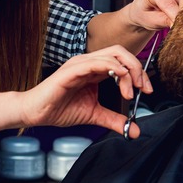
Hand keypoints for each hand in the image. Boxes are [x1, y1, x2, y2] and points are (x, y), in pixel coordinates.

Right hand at [19, 46, 152, 138]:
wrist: (36, 113)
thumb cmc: (59, 109)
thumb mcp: (94, 115)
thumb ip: (114, 120)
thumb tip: (134, 130)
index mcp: (94, 69)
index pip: (122, 61)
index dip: (139, 73)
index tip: (146, 91)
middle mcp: (88, 62)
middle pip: (121, 52)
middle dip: (137, 68)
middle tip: (144, 88)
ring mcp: (80, 64)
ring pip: (112, 55)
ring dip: (127, 71)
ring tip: (130, 92)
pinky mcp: (71, 70)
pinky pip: (96, 62)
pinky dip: (112, 68)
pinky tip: (120, 80)